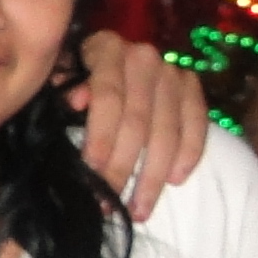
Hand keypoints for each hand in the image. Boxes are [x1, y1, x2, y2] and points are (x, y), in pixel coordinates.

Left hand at [71, 31, 208, 220]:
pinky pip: (197, 124)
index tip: (92, 173)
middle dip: (123, 168)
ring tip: (139, 210)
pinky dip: (189, 154)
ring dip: (153, 176)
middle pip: (137, 120)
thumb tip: (76, 102)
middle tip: (109, 203)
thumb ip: (64, 87)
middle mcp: (143, 55)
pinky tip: (175, 181)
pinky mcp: (192, 84)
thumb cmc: (75, 74)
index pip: (108, 96)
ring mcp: (171, 70)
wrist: (109, 58)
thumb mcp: (61, 76)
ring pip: (168, 130)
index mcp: (105, 47)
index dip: (101, 137)